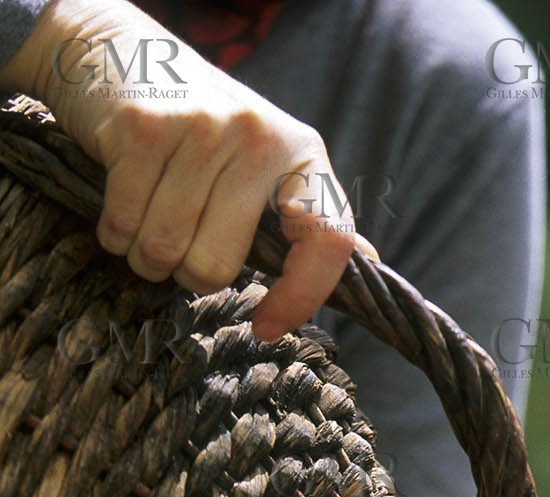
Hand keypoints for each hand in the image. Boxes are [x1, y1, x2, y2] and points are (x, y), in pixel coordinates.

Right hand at [0, 0, 378, 339]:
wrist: (119, 52)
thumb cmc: (198, 127)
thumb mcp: (266, 163)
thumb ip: (311, 215)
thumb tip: (372, 260)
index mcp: (302, 153)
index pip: (329, 242)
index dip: (301, 297)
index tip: (266, 329)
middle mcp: (260, 137)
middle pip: (218, 267)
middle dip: (187, 273)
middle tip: (180, 237)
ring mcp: (202, 128)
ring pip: (165, 253)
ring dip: (145, 256)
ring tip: (147, 215)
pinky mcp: (144, 128)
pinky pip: (123, 227)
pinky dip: (114, 233)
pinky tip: (122, 199)